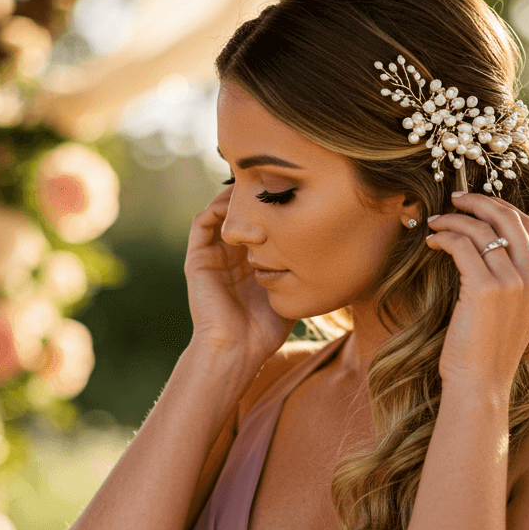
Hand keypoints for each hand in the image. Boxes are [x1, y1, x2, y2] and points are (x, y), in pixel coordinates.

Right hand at [184, 185, 293, 365]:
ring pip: (219, 212)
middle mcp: (230, 255)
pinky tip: (238, 210)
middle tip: (271, 179)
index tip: (290, 191)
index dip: (271, 205)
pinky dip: (217, 210)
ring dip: (235, 199)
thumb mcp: (290, 293)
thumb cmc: (265, 330)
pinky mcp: (198, 259)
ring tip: (254, 192)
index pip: (258, 222)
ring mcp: (212, 256)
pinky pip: (201, 223)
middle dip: (253, 194)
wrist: (236, 350)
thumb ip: (301, 272)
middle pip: (238, 212)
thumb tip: (331, 253)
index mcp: (251, 261)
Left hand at [424, 191, 528, 389]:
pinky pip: (462, 245)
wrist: (481, 384)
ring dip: (454, 220)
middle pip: (508, 218)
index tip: (475, 204)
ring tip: (435, 223)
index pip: (527, 225)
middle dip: (479, 202)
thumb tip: (487, 242)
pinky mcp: (486, 289)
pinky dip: (444, 238)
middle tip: (454, 199)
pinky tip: (432, 242)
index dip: (499, 208)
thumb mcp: (512, 310)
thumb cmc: (488, 349)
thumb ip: (512, 277)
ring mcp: (513, 282)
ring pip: (481, 230)